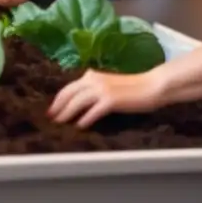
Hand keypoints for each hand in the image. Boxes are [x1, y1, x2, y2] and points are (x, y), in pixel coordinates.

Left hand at [48, 68, 165, 128]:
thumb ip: (92, 87)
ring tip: (60, 123)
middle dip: (58, 107)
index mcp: (90, 76)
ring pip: (77, 102)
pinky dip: (85, 119)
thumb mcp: (107, 83)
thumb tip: (78, 98)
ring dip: (67, 113)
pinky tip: (80, 126)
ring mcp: (101, 89)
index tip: (51, 109)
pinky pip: (93, 111)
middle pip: (69, 94)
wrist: (151, 85)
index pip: (68, 88)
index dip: (58, 99)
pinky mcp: (111, 100)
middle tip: (50, 118)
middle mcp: (93, 80)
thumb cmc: (131, 87)